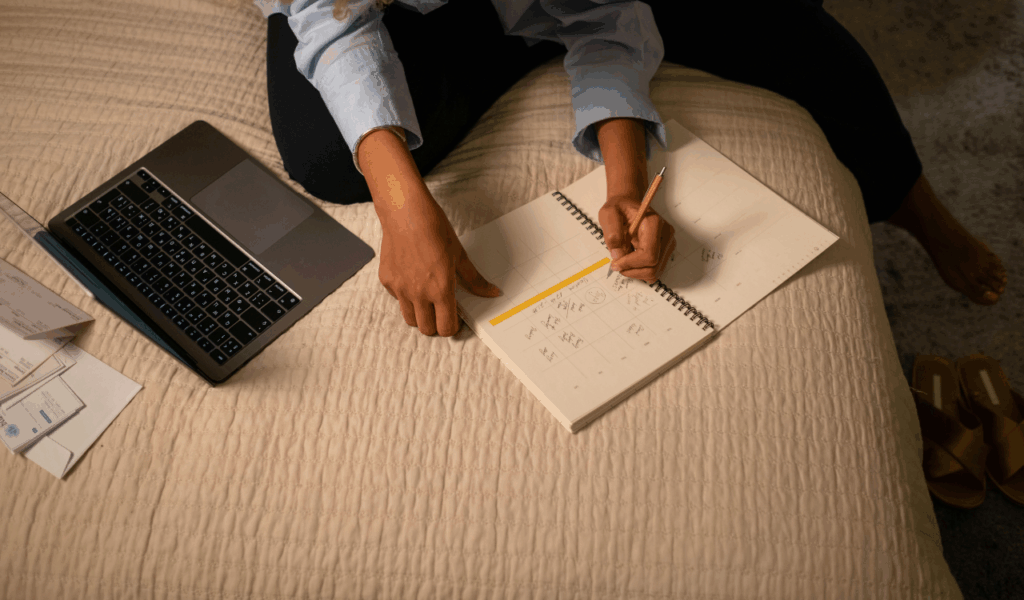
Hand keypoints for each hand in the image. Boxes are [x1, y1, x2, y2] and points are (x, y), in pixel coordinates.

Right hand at [358, 127, 499, 336]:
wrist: (406, 212)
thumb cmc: (434, 229)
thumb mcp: (459, 255)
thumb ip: (474, 280)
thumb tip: (492, 293)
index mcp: (440, 290)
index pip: (446, 328)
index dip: (452, 327)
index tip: (454, 319)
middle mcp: (418, 294)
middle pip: (427, 329)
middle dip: (436, 324)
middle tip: (441, 310)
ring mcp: (400, 289)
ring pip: (409, 319)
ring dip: (420, 314)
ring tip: (427, 298)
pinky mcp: (386, 281)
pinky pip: (397, 299)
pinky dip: (405, 295)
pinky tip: (412, 278)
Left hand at [593, 117, 675, 283]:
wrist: (629, 198)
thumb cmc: (617, 205)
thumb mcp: (607, 214)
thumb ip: (610, 231)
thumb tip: (616, 251)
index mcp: (654, 224)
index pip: (647, 258)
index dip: (628, 265)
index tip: (614, 262)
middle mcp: (667, 234)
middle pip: (653, 270)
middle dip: (632, 271)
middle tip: (615, 261)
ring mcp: (669, 242)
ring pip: (656, 274)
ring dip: (636, 272)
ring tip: (622, 256)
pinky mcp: (667, 249)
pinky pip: (655, 269)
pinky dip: (641, 269)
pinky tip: (630, 257)